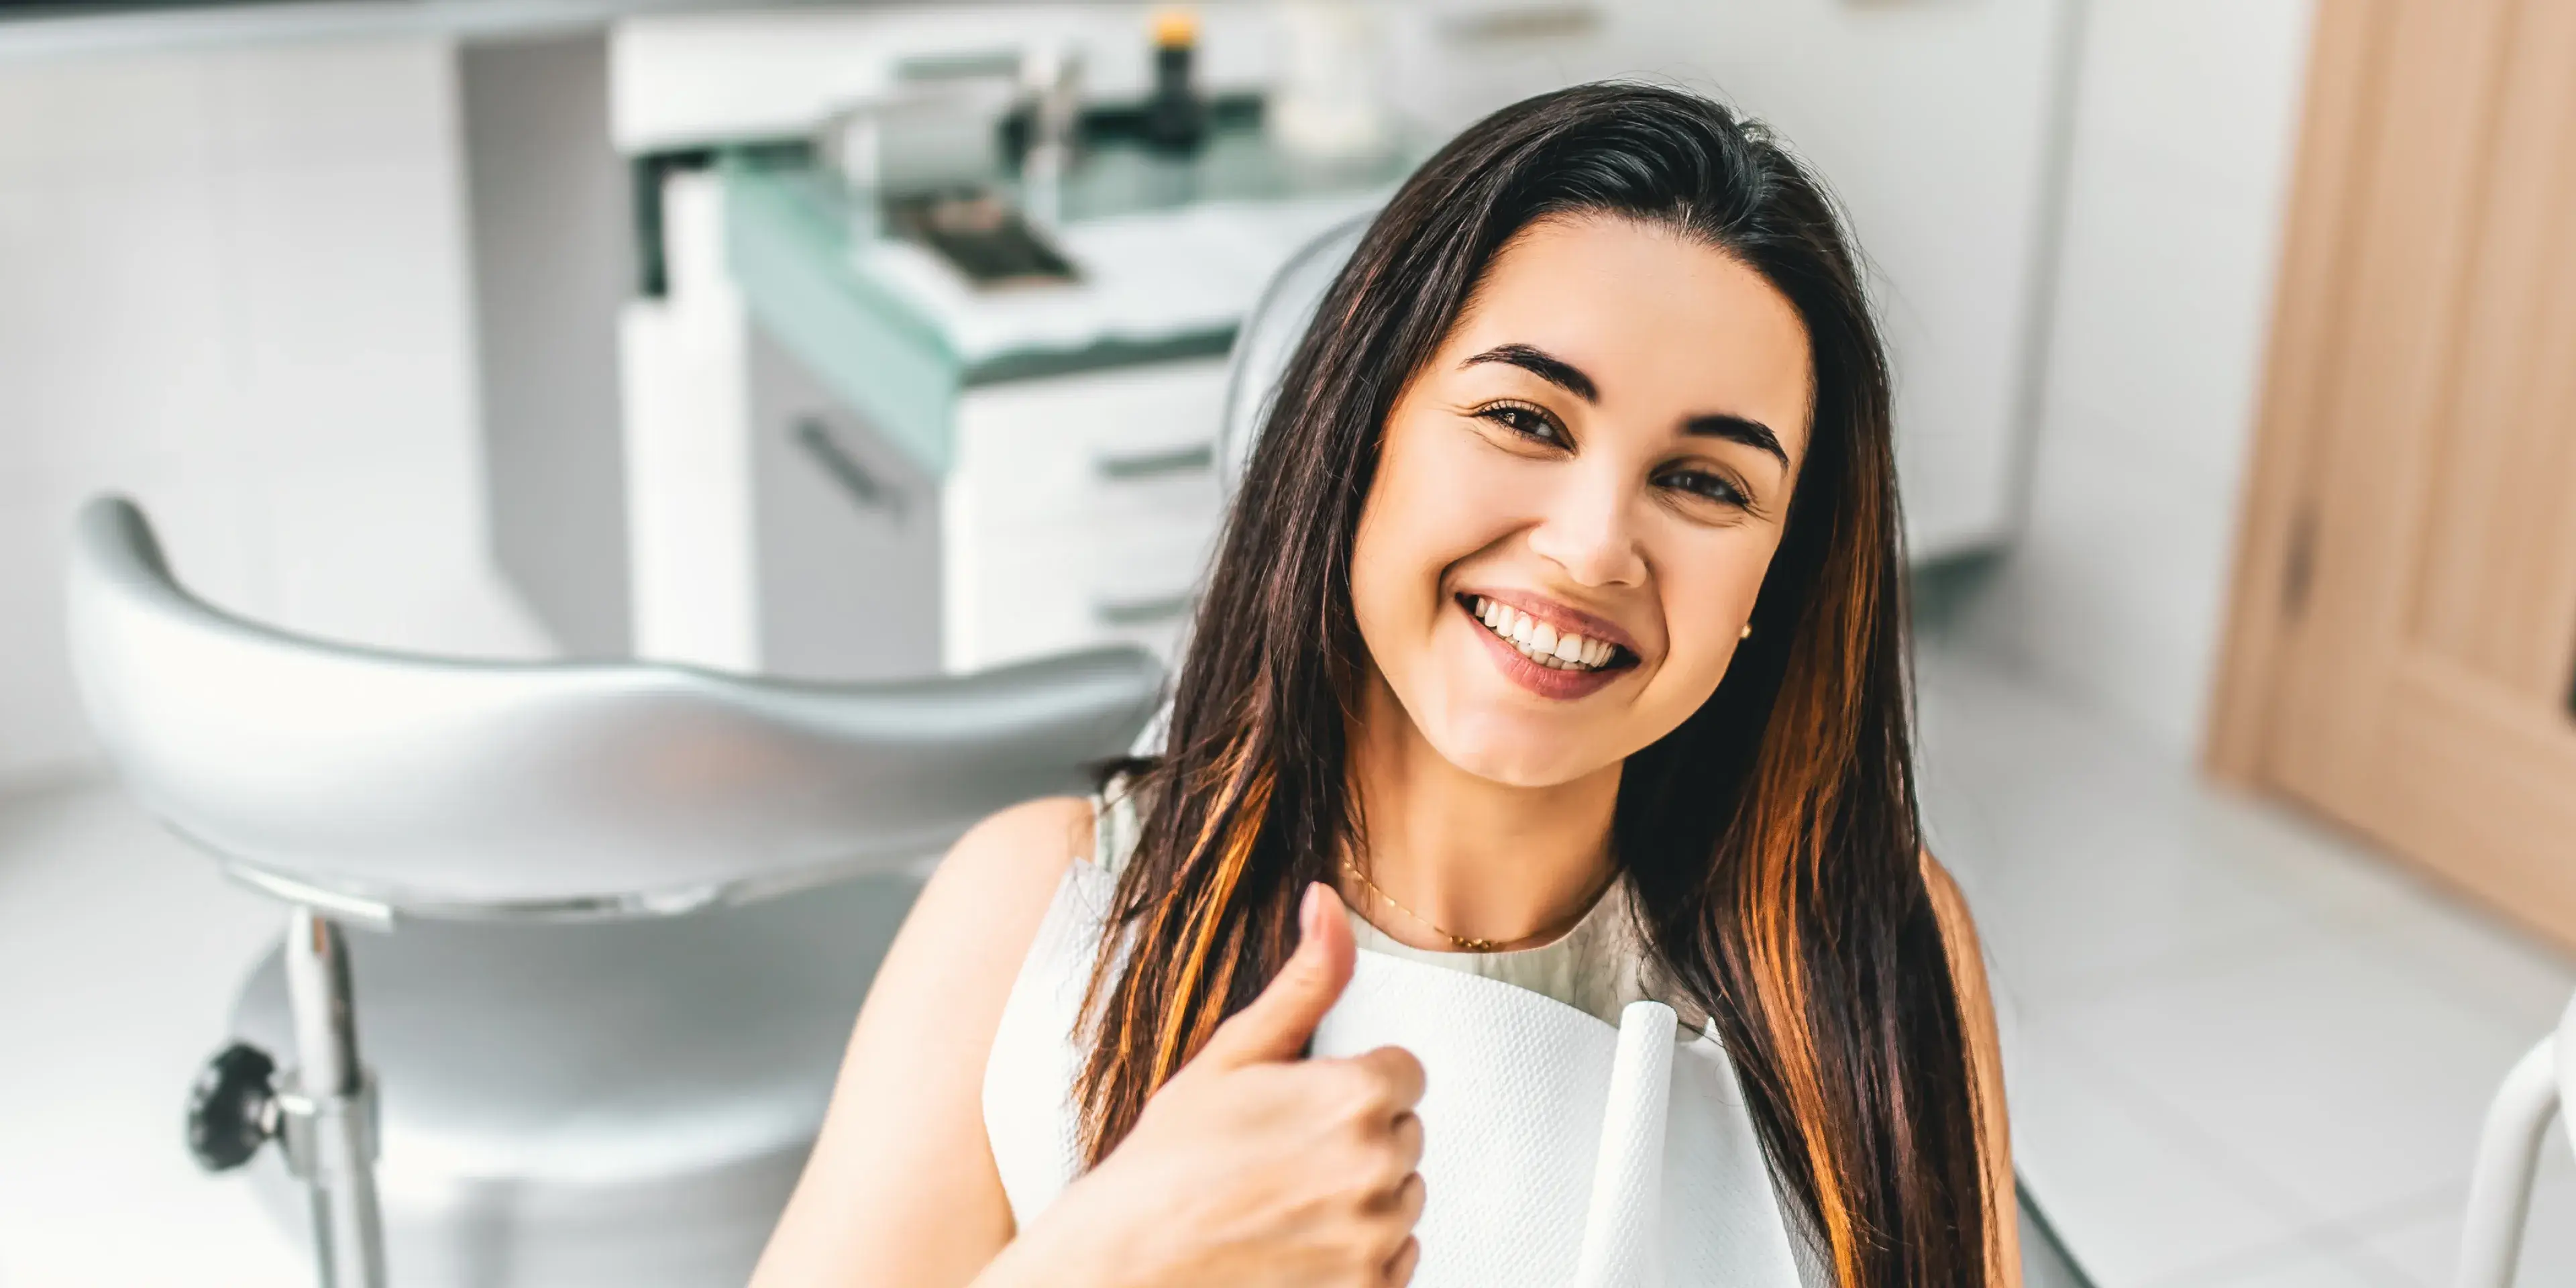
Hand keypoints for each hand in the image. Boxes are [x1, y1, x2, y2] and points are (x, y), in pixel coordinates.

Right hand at [1007, 882, 1426, 1287]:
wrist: (1126, 1267)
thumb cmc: (1168, 1164)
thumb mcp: (1232, 1056)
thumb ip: (1304, 980)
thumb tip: (1328, 902)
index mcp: (1354, 1096)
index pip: (1403, 1073)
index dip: (1350, 1086)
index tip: (1300, 1109)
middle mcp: (1377, 1168)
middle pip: (1405, 1136)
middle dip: (1356, 1142)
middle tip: (1280, 1159)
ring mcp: (1376, 1239)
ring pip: (1403, 1201)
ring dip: (1360, 1202)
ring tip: (1283, 1204)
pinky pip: (1398, 1264)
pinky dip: (1360, 1260)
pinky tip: (1298, 1248)